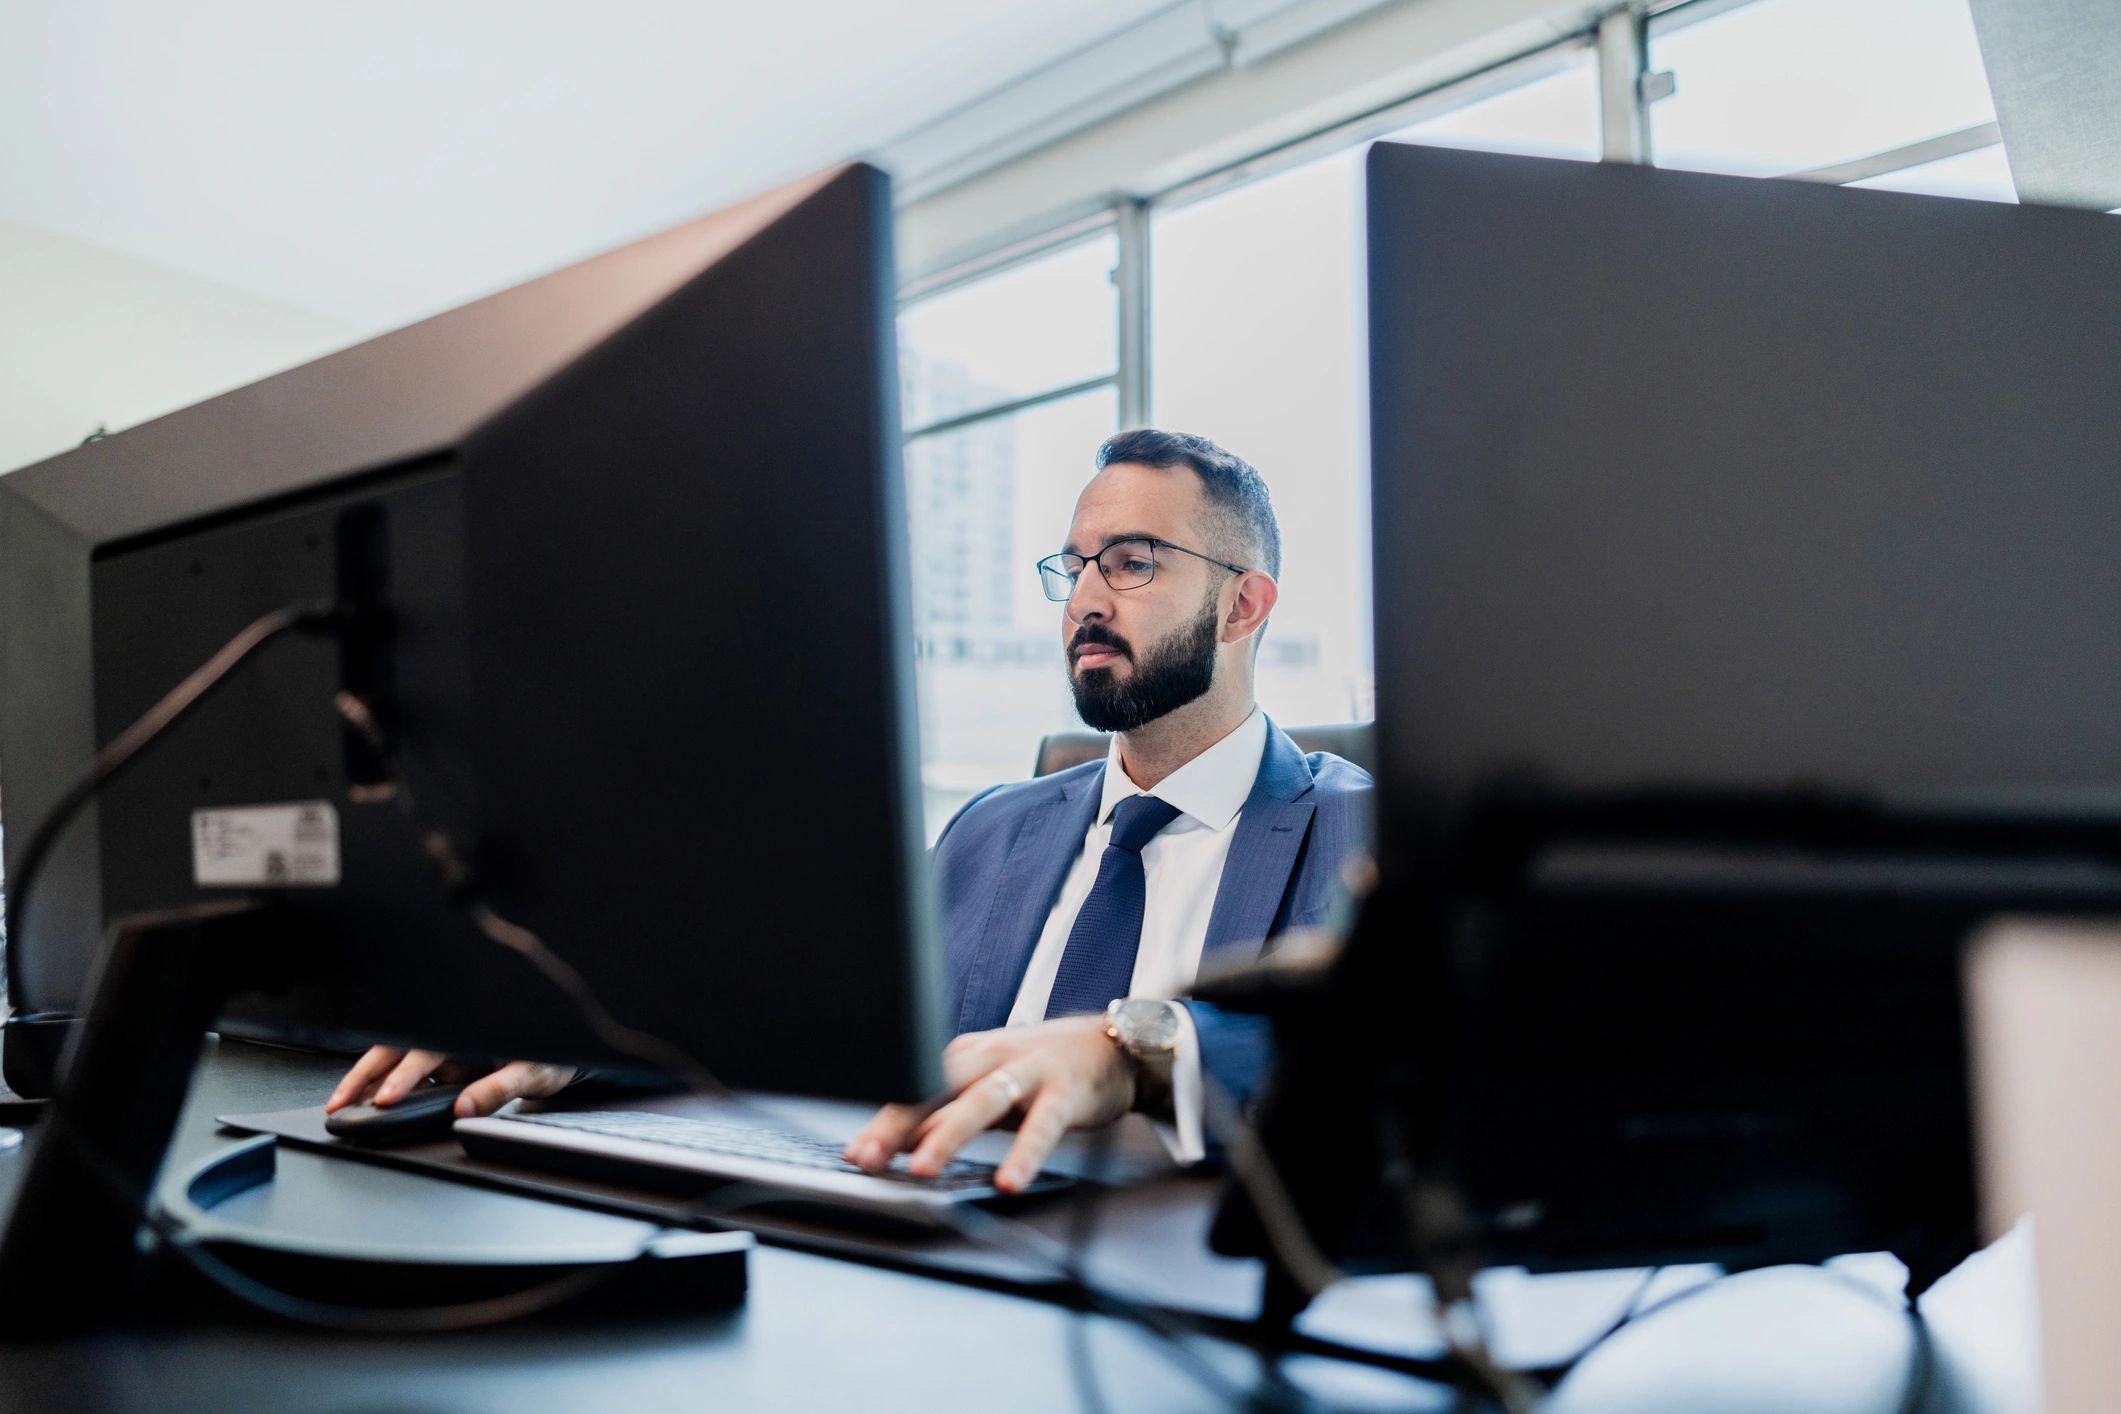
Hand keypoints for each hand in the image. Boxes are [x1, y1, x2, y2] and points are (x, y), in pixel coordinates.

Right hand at [323, 1045, 577, 1118]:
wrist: (563, 1051)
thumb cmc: (552, 1055)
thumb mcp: (534, 1072)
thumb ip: (500, 1088)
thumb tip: (464, 1107)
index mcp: (468, 1033)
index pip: (425, 1054)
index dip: (403, 1077)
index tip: (385, 1100)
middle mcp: (451, 1039)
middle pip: (395, 1051)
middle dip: (363, 1075)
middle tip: (339, 1102)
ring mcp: (445, 1053)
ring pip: (394, 1060)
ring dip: (366, 1080)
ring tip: (339, 1103)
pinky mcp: (445, 1068)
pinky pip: (408, 1074)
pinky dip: (382, 1087)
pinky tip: (364, 1103)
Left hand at [843, 1016, 1132, 1193]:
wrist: (1111, 1046)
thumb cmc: (1040, 1071)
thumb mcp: (987, 1090)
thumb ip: (945, 1115)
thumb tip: (895, 1145)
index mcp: (966, 1056)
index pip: (916, 1086)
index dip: (884, 1120)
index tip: (857, 1154)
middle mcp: (991, 1058)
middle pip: (938, 1086)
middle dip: (898, 1122)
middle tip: (869, 1158)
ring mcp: (1029, 1072)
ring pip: (982, 1100)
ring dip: (949, 1135)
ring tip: (922, 1170)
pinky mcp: (1065, 1092)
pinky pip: (1043, 1125)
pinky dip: (1024, 1154)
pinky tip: (1009, 1181)